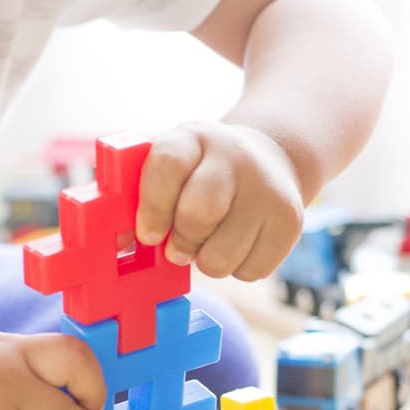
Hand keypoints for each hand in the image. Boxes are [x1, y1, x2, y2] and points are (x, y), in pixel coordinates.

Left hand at [134, 121, 305, 280]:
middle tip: (179, 247)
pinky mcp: (291, 220)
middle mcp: (236, 155)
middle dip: (180, 242)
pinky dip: (238, 269)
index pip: (168, 166)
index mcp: (194, 137)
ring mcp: (268, 188)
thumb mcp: (173, 167)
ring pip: (221, 256)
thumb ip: (141, 195)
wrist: (270, 160)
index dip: (153, 208)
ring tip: (211, 242)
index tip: (147, 235)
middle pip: (198, 214)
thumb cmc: (200, 175)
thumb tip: (117, 244)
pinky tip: (239, 244)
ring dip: (207, 262)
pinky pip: (250, 271)